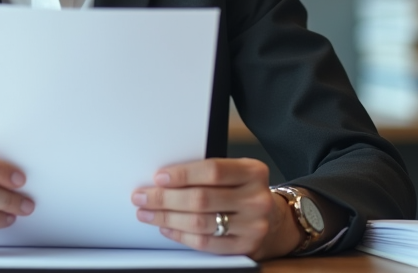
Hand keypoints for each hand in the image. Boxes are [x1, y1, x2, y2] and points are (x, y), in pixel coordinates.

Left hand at [130, 158, 301, 259]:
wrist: (275, 220)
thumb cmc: (245, 191)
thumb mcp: (236, 173)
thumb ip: (207, 174)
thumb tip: (163, 179)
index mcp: (253, 172)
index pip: (213, 170)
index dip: (182, 174)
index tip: (158, 178)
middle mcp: (256, 199)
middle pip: (202, 199)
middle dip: (165, 198)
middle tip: (143, 197)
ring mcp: (253, 226)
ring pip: (200, 223)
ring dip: (167, 218)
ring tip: (148, 213)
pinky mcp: (245, 247)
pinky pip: (206, 243)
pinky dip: (181, 235)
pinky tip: (167, 229)